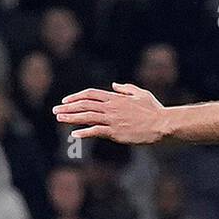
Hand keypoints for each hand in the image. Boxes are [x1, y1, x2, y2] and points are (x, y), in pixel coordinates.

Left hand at [53, 83, 168, 143]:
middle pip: (85, 104)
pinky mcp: (115, 132)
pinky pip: (96, 131)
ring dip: (70, 118)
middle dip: (68, 107)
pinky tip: (74, 134)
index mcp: (116, 98)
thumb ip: (126, 88)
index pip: (91, 94)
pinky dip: (84, 132)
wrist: (162, 124)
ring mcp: (112, 120)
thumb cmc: (154, 110)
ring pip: (86, 117)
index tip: (66, 101)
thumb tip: (114, 85)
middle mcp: (111, 107)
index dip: (76, 96)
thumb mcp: (142, 94)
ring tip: (59, 119)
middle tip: (55, 111)